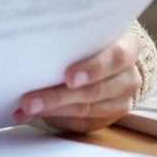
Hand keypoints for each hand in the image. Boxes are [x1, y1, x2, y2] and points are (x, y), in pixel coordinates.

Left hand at [13, 28, 142, 132]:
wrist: (110, 58)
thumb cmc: (93, 41)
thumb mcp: (88, 33)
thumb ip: (71, 38)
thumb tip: (34, 44)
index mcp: (128, 47)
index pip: (116, 58)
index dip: (93, 68)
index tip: (68, 77)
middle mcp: (129, 77)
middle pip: (94, 90)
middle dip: (58, 96)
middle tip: (30, 101)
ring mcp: (121, 100)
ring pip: (85, 110)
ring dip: (52, 110)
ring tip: (27, 109)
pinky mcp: (108, 118)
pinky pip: (81, 123)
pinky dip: (56, 119)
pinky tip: (36, 115)